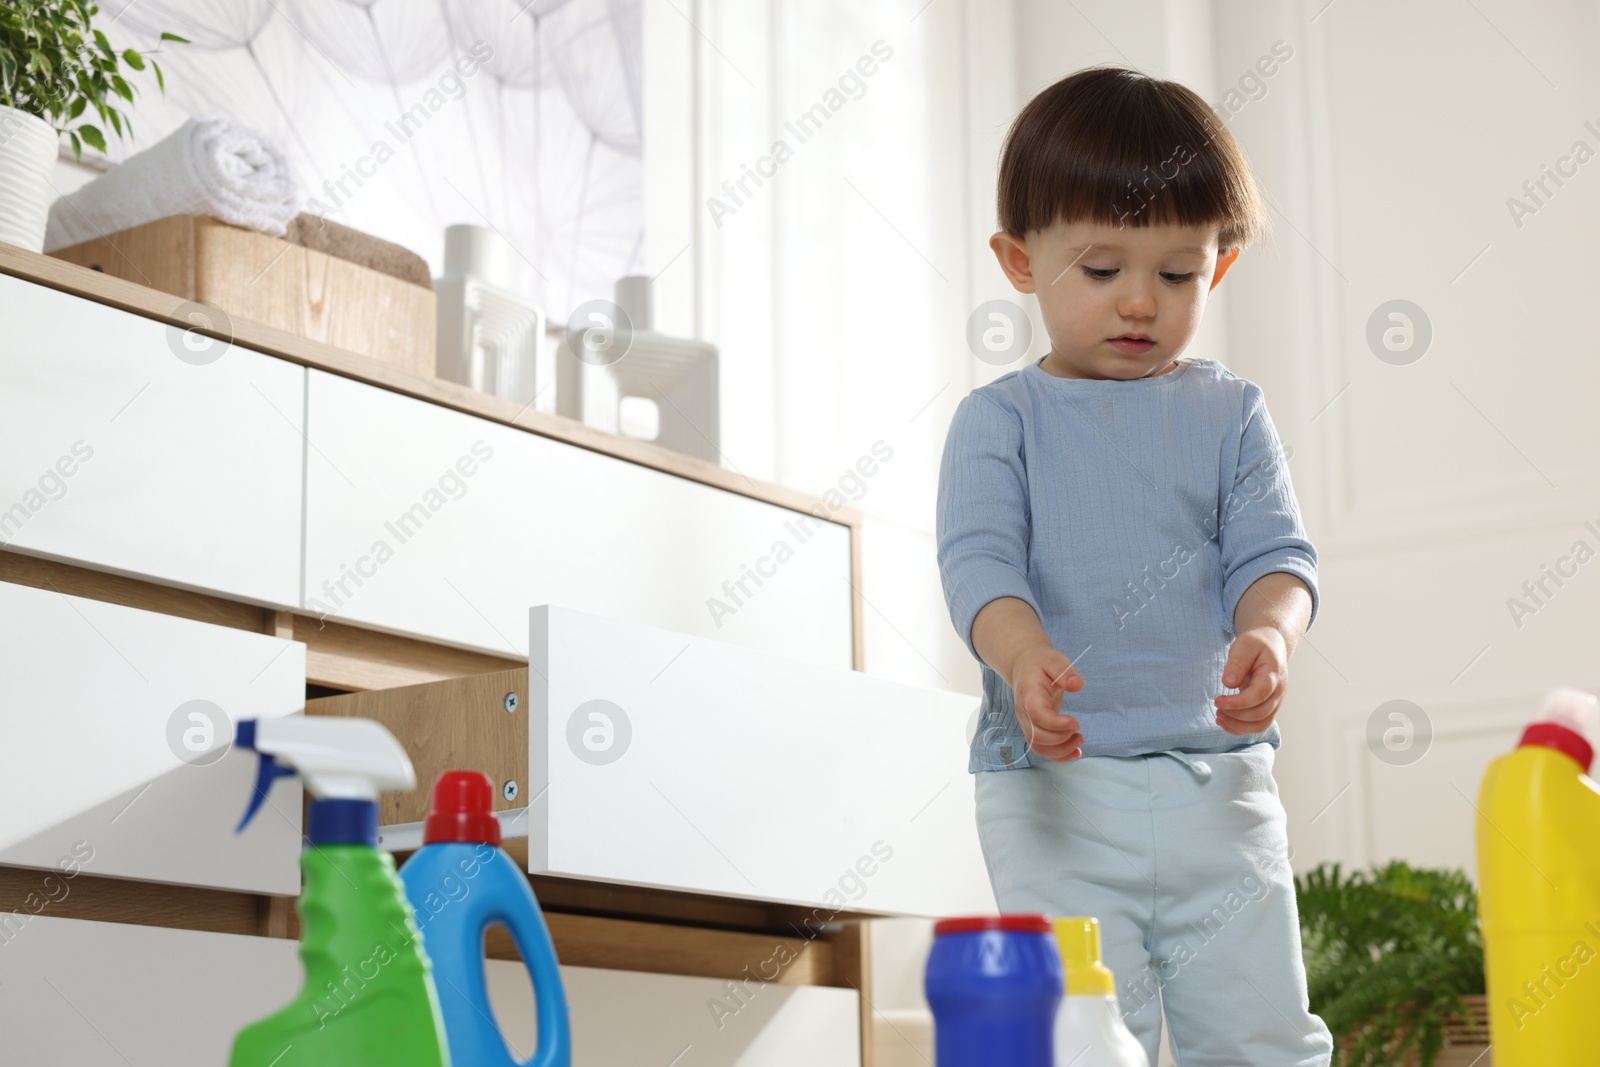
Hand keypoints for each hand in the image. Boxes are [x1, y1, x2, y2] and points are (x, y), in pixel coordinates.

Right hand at [1007, 644, 1084, 760]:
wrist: (1024, 667)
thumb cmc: (1040, 664)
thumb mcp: (1054, 660)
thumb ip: (1065, 672)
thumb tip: (1077, 685)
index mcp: (1029, 695)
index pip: (1038, 716)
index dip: (1056, 724)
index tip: (1076, 722)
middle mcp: (1024, 713)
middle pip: (1037, 736)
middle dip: (1061, 740)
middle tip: (1079, 731)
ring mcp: (1027, 723)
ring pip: (1038, 747)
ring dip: (1060, 750)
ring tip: (1080, 740)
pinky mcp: (1034, 729)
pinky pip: (1042, 749)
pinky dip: (1058, 755)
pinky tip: (1075, 752)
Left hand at [1215, 626, 1289, 734]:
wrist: (1270, 646)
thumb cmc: (1257, 644)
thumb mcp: (1244, 645)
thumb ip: (1237, 663)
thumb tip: (1229, 683)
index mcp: (1273, 674)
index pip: (1260, 694)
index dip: (1239, 702)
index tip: (1219, 701)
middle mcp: (1278, 692)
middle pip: (1260, 713)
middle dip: (1235, 714)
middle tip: (1217, 704)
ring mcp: (1275, 702)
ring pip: (1261, 725)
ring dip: (1238, 725)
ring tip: (1219, 716)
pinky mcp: (1268, 708)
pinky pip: (1258, 726)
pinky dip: (1241, 728)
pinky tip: (1224, 722)